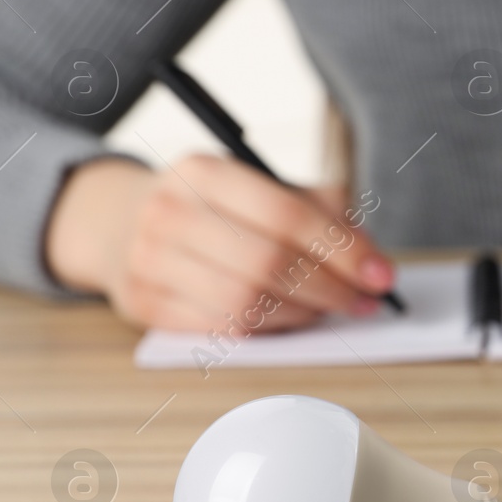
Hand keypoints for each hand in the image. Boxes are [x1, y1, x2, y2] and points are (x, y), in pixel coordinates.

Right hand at [46, 154, 396, 331]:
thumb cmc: (213, 207)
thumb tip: (371, 260)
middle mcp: (168, 211)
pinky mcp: (142, 305)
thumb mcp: (258, 187)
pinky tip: (289, 320)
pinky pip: (221, 329)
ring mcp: (147, 260)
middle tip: (363, 301)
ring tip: (328, 309)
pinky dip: (268, 330)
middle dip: (330, 289)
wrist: (120, 222)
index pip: (286, 213)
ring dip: (302, 314)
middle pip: (267, 263)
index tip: (381, 275)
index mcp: (202, 171)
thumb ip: (318, 211)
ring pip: (245, 303)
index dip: (342, 249)